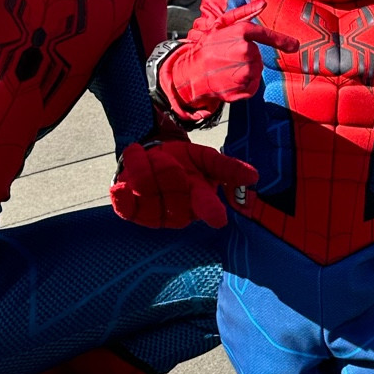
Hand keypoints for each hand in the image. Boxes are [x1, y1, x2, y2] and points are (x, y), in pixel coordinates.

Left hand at [110, 139, 258, 229]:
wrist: (152, 155)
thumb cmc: (182, 161)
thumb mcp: (204, 158)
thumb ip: (226, 167)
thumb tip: (254, 176)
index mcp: (200, 199)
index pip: (207, 207)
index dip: (211, 211)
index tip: (219, 217)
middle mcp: (179, 212)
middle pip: (171, 186)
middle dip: (165, 165)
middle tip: (164, 156)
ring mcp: (154, 214)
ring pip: (146, 187)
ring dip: (143, 165)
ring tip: (145, 156)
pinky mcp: (132, 213)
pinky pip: (126, 208)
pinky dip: (122, 196)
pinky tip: (119, 188)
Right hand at [160, 2, 299, 115]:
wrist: (190, 72)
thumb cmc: (205, 47)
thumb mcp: (220, 25)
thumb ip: (244, 13)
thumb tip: (263, 3)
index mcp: (241, 33)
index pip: (265, 35)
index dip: (282, 40)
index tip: (294, 45)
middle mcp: (245, 51)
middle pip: (258, 55)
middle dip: (247, 56)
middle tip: (228, 57)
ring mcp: (244, 71)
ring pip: (256, 70)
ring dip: (246, 70)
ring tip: (227, 69)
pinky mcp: (243, 89)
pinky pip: (253, 85)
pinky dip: (245, 84)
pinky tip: (230, 80)